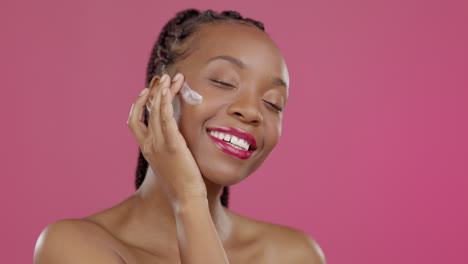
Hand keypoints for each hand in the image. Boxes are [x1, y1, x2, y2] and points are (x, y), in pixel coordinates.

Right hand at [127, 73, 206, 204]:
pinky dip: (165, 101)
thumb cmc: (183, 183)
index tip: (149, 91)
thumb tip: (177, 136)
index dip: (139, 104)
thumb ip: (170, 147)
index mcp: (147, 149)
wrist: (186, 199)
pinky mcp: (172, 145)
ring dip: (161, 90)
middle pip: (144, 110)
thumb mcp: (171, 162)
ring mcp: (158, 144)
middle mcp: (149, 144)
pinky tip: (169, 89)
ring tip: (170, 76)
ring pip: (155, 110)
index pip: (135, 121)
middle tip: (161, 77)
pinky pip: (165, 118)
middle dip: (152, 91)